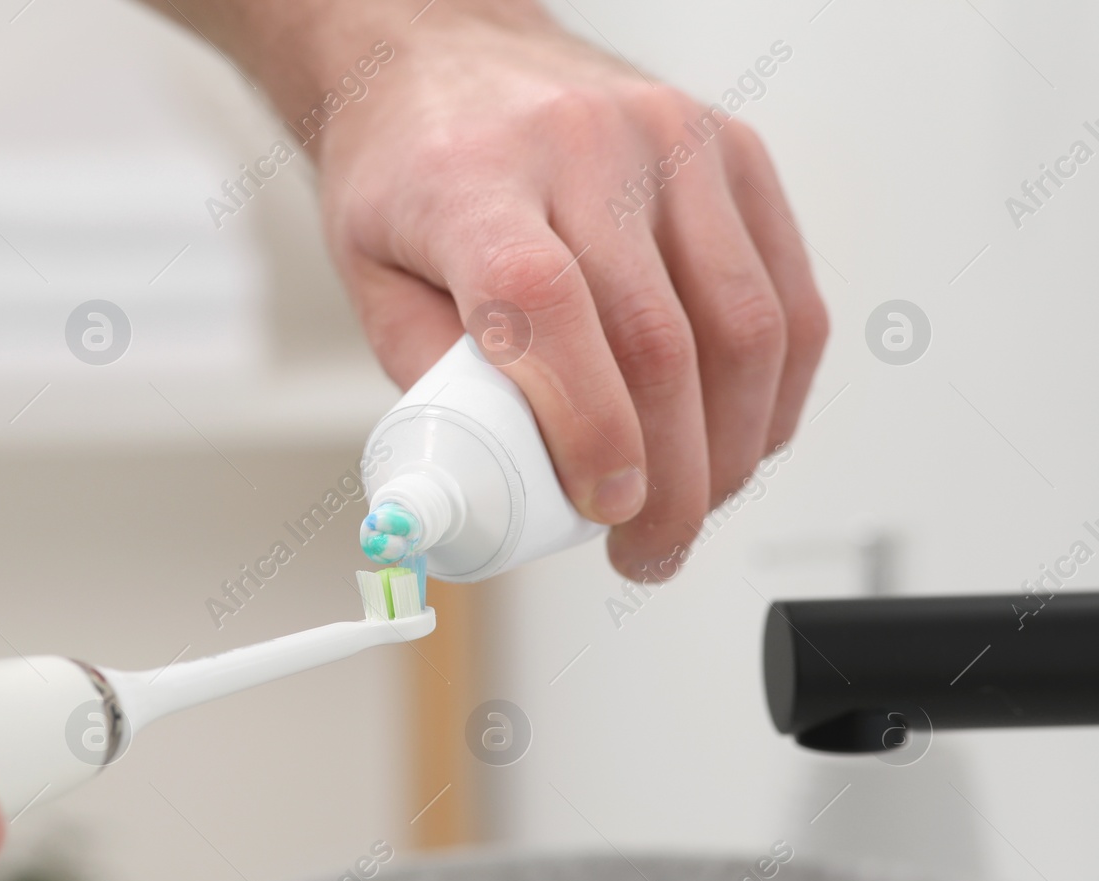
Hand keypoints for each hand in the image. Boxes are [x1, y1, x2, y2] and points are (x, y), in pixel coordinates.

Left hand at [307, 6, 828, 577]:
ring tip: (695, 506)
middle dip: (670, 479)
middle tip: (649, 548)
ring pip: (744, 325)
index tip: (604, 508)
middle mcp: (583, 148)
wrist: (448, 53)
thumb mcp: (372, 277)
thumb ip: (433, 381)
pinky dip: (777, 388)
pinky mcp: (733, 153)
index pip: (547, 308)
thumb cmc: (407, 165)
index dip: (590, 427)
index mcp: (473, 180)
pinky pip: (786, 292)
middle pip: (660, 338)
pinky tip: (744, 437)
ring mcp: (672, 144)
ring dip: (733, 448)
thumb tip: (503, 487)